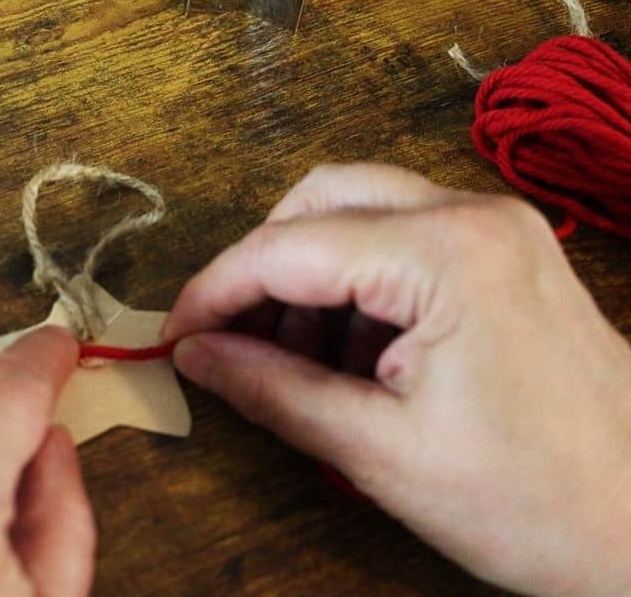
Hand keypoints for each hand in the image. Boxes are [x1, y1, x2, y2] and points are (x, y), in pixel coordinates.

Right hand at [163, 163, 630, 594]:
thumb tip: (192, 355)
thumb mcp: (378, 451)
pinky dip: (356, 287)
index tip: (171, 338)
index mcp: (445, 255)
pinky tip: (345, 356)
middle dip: (261, 267)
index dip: (215, 290)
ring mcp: (498, 229)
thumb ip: (272, 389)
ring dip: (307, 276)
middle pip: (322, 199)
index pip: (288, 247)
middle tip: (227, 340)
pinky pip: (403, 241)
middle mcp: (473, 215)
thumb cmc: (530, 502)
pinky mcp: (507, 255)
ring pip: (360, 212)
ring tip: (288, 363)